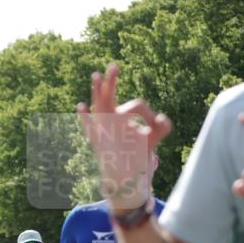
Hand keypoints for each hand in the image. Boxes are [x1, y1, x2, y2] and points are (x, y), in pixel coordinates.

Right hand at [77, 64, 172, 210]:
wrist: (126, 176)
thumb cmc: (139, 155)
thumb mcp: (153, 139)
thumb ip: (162, 127)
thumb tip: (162, 119)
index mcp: (123, 116)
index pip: (136, 106)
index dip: (149, 114)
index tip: (159, 125)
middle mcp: (110, 119)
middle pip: (110, 95)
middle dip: (112, 81)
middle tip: (114, 65)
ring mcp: (102, 129)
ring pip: (99, 106)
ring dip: (98, 91)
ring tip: (97, 75)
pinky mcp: (97, 141)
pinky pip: (88, 127)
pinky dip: (84, 117)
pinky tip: (81, 106)